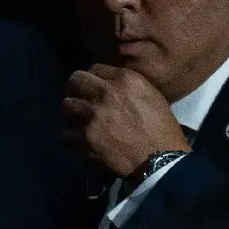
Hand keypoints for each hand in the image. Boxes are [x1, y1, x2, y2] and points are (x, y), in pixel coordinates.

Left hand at [63, 64, 189, 178]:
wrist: (161, 159)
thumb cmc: (161, 129)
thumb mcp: (150, 96)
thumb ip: (126, 86)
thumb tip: (107, 84)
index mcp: (126, 79)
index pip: (94, 68)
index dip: (92, 79)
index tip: (92, 89)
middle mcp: (106, 92)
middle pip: (75, 81)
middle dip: (76, 90)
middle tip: (80, 102)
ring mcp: (94, 114)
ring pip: (67, 105)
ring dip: (72, 114)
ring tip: (81, 122)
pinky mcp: (86, 136)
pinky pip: (67, 133)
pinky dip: (74, 139)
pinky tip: (83, 142)